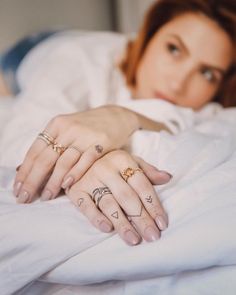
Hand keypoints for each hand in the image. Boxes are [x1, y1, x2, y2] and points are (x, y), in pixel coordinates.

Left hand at [13, 105, 138, 202]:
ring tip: (46, 196)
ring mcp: (85, 136)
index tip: (18, 189)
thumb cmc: (86, 127)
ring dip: (52, 182)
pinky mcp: (101, 143)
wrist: (115, 116)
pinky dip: (75, 173)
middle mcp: (68, 129)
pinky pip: (85, 161)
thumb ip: (49, 146)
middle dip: (33, 181)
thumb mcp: (65, 129)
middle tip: (26, 198)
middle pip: (45, 159)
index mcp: (56, 125)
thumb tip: (24, 169)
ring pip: (63, 162)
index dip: (24, 172)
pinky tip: (67, 185)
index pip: (34, 151)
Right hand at [66, 150, 170, 245]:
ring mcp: (90, 180)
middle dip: (141, 218)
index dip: (153, 204)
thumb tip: (168, 177)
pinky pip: (85, 206)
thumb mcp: (130, 162)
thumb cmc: (111, 164)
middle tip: (152, 236)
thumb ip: (147, 171)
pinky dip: (96, 217)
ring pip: (108, 204)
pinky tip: (107, 229)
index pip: (142, 185)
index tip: (162, 223)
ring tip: (133, 239)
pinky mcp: (76, 190)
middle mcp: (106, 169)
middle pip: (127, 197)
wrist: (79, 160)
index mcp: (122, 160)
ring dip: (121, 223)